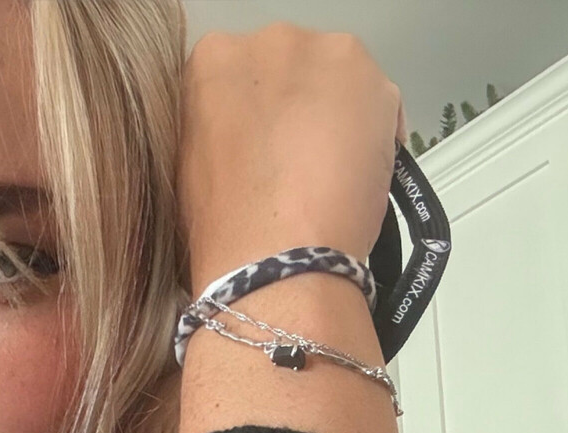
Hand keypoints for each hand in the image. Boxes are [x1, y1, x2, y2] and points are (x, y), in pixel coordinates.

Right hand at [179, 21, 405, 285]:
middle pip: (291, 68)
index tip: (258, 149)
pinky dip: (373, 134)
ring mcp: (327, 55)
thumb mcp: (189, 164)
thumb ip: (218, 126)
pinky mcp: (376, 82)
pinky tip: (355, 177)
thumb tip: (241, 134)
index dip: (252, 117)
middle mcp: (270, 40)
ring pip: (337, 80)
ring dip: (336, 116)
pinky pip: (378, 103)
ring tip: (329, 174)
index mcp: (213, 57)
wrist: (275, 258)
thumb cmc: (220, 226)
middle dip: (295, 107)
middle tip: (295, 164)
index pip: (237, 77)